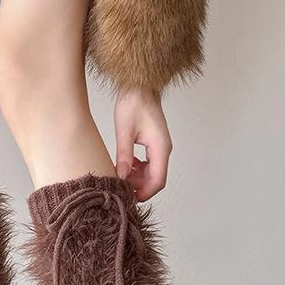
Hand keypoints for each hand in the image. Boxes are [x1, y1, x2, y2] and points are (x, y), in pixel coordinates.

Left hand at [114, 86, 171, 201]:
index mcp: (160, 147)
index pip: (157, 180)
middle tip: (120, 185)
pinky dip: (138, 169)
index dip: (145, 193)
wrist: (139, 86)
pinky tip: (126, 164)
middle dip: (139, 186)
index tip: (129, 198)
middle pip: (156, 179)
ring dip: (138, 178)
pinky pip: (149, 164)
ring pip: (152, 173)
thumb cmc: (133, 102)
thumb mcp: (124, 130)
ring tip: (121, 173)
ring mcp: (160, 147)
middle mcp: (164, 149)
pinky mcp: (155, 145)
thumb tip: (122, 176)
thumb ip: (124, 155)